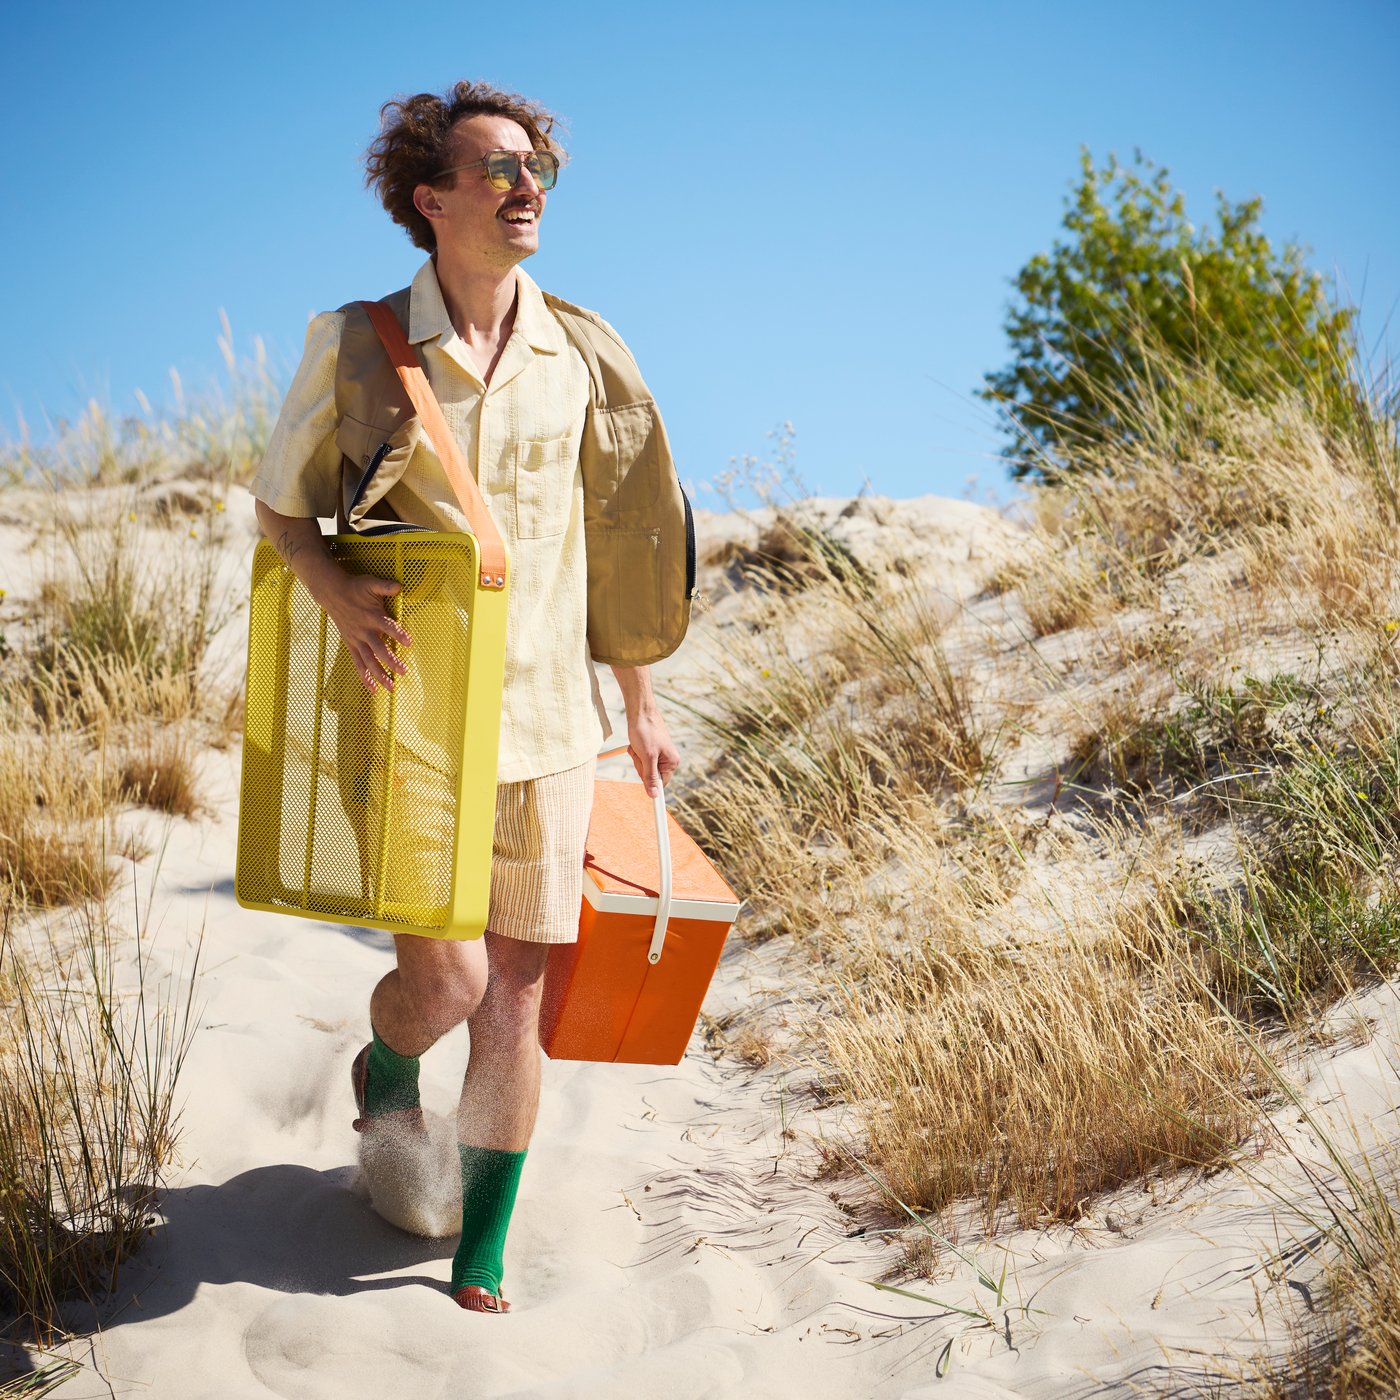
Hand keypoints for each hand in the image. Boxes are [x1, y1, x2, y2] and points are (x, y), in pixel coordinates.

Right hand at [318, 573, 412, 691]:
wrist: (332, 593)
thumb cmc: (355, 588)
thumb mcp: (370, 583)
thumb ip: (385, 586)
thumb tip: (399, 586)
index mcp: (372, 616)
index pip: (387, 626)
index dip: (398, 634)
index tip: (409, 642)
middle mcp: (364, 631)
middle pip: (378, 649)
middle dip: (391, 661)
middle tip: (404, 672)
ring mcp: (356, 640)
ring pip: (368, 661)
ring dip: (379, 675)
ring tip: (391, 687)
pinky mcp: (351, 645)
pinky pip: (358, 663)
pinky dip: (364, 676)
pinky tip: (374, 689)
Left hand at [626, 710, 679, 796]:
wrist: (640, 711)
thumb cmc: (645, 730)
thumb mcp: (647, 756)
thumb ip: (650, 777)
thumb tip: (654, 795)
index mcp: (671, 762)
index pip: (660, 785)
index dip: (652, 788)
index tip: (656, 813)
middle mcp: (667, 759)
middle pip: (649, 776)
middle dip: (640, 766)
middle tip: (641, 753)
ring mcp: (659, 754)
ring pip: (643, 767)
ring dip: (637, 758)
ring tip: (638, 746)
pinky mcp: (651, 749)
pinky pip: (640, 758)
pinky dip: (635, 752)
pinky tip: (636, 744)